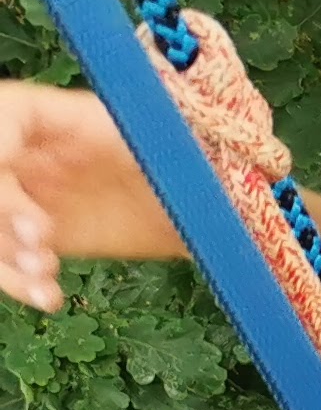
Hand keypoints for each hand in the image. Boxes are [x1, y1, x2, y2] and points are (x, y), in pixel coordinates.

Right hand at [0, 81, 182, 309]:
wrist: (210, 214)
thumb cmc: (190, 164)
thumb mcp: (160, 138)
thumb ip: (115, 130)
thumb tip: (64, 133)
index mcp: (59, 118)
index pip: (7, 114)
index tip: (3, 165)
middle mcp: (35, 155)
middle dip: (2, 206)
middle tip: (39, 236)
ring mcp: (35, 197)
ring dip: (5, 251)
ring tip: (45, 270)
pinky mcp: (45, 239)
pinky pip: (12, 260)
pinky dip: (19, 282)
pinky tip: (48, 296)